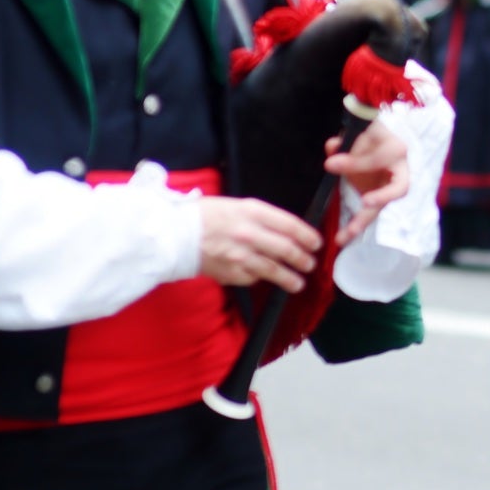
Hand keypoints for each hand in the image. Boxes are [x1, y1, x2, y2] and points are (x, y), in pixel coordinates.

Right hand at [196, 197, 322, 291]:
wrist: (173, 234)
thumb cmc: (204, 216)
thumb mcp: (237, 206)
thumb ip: (262, 218)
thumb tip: (286, 231)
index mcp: (252, 212)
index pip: (290, 225)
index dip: (307, 236)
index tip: (316, 243)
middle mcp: (249, 234)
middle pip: (286, 249)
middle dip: (303, 259)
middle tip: (310, 264)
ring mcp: (239, 256)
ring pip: (273, 270)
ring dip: (289, 278)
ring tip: (298, 283)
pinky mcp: (229, 273)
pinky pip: (252, 278)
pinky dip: (259, 278)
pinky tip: (264, 278)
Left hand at [324, 120, 410, 245]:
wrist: (371, 141)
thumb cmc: (368, 134)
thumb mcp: (358, 134)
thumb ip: (345, 143)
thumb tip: (332, 147)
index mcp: (395, 149)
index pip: (381, 158)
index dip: (359, 162)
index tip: (331, 164)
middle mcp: (398, 171)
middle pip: (396, 189)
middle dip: (381, 198)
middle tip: (365, 203)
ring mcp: (388, 188)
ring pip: (380, 207)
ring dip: (363, 221)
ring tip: (344, 236)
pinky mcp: (377, 199)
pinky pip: (369, 213)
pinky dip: (356, 224)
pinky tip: (343, 236)